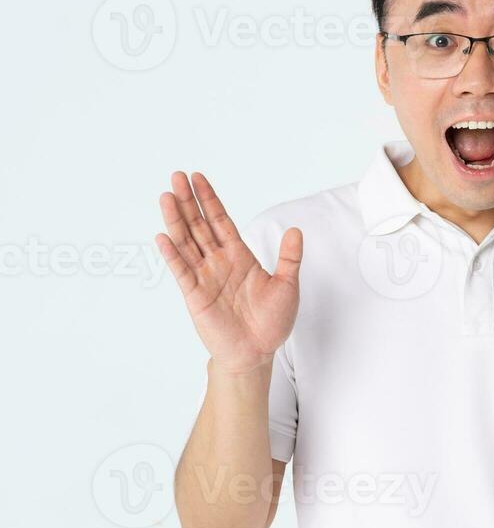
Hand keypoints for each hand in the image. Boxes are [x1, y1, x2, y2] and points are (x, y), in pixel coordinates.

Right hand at [155, 171, 301, 374]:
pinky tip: (164, 236)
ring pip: (186, 242)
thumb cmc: (272, 321)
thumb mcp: (287, 285)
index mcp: (239, 256)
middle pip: (200, 225)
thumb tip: (295, 230)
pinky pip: (182, 271)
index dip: (210, 200)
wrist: (258, 351)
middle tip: (178, 176)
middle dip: (189, 201)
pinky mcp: (195, 295)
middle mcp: (218, 262)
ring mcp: (204, 277)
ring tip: (166, 196)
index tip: (198, 178)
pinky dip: (172, 254)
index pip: (221, 221)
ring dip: (176, 220)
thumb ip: (289, 257)